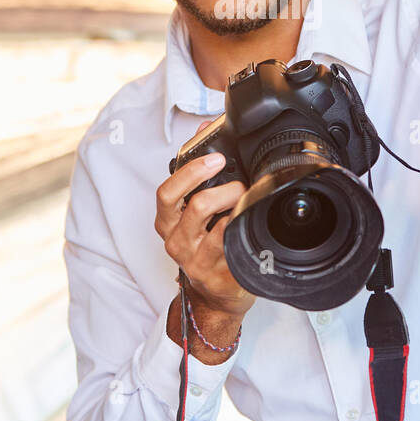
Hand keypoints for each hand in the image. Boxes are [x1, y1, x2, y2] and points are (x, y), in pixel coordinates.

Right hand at [155, 120, 253, 319]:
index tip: (215, 158)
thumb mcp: (193, 208)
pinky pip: (237, 247)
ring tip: (248, 200)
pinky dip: (247, 230)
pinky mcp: (220, 276)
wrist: (215, 293)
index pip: (167, 192)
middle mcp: (177, 241)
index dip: (190, 172)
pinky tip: (252, 222)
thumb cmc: (204, 243)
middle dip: (223, 189)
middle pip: (195, 207)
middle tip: (240, 183)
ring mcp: (198, 261)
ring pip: (219, 227)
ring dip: (239, 207)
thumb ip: (195, 168)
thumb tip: (203, 127)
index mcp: (167, 221)